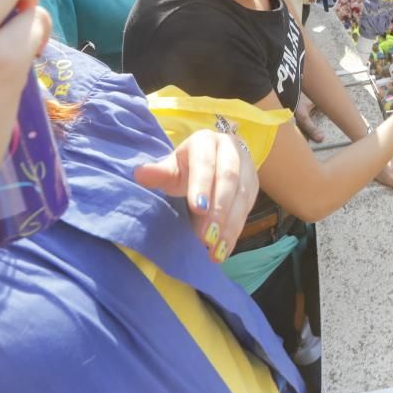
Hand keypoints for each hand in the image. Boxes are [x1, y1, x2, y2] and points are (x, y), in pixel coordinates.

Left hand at [133, 129, 257, 262]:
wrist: (216, 159)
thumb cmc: (188, 167)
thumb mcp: (172, 168)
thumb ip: (159, 173)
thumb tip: (138, 174)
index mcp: (206, 142)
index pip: (205, 162)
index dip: (202, 185)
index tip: (197, 209)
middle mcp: (230, 150)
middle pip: (228, 179)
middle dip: (219, 210)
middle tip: (206, 237)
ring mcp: (246, 167)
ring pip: (242, 196)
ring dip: (229, 226)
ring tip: (215, 250)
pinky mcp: (254, 186)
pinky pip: (248, 209)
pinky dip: (235, 232)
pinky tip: (224, 250)